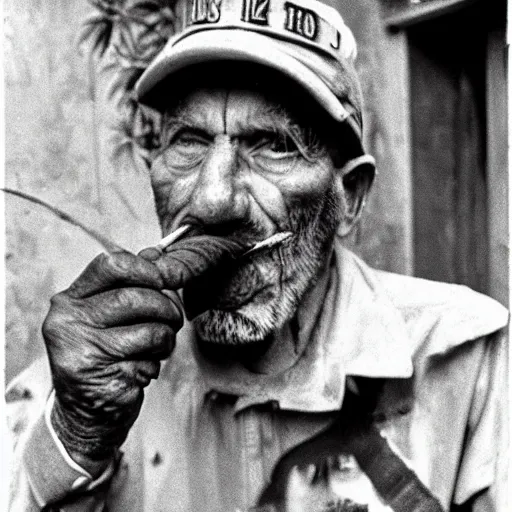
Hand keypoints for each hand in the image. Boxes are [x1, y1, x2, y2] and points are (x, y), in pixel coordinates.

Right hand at [42, 236, 242, 470]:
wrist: (86, 412)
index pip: (111, 265)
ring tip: (156, 348)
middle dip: (167, 308)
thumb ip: (130, 283)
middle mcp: (68, 323)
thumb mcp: (108, 315)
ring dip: (166, 339)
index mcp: (70, 301)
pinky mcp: (102, 377)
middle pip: (136, 297)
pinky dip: (155, 364)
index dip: (147, 268)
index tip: (168, 278)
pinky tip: (140, 369)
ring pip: (151, 329)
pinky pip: (150, 360)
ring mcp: (83, 351)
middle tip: (173, 319)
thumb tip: (157, 254)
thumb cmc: (103, 355)